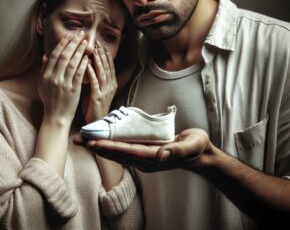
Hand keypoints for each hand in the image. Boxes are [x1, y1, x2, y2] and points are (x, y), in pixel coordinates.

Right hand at [38, 32, 87, 125]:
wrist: (56, 116)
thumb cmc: (50, 100)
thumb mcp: (43, 84)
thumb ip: (44, 69)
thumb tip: (45, 55)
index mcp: (46, 75)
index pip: (55, 55)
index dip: (63, 43)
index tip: (71, 35)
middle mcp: (53, 77)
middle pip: (64, 56)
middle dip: (73, 43)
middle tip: (81, 34)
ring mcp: (63, 84)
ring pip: (72, 63)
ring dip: (79, 51)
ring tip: (86, 43)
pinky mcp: (73, 90)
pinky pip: (78, 75)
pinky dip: (83, 65)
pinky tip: (88, 58)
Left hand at [73, 128, 211, 172]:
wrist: (199, 155)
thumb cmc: (196, 147)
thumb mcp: (193, 145)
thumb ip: (179, 150)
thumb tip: (162, 154)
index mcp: (155, 157)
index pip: (128, 152)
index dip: (110, 147)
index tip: (93, 142)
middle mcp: (146, 160)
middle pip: (118, 154)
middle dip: (97, 147)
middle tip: (79, 140)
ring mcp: (144, 158)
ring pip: (118, 153)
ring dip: (100, 146)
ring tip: (84, 140)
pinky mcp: (144, 154)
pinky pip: (124, 150)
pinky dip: (110, 145)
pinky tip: (102, 140)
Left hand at [83, 41, 116, 122]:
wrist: (97, 122)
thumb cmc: (94, 106)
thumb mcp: (98, 90)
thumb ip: (96, 79)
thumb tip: (89, 66)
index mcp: (111, 84)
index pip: (109, 66)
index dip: (106, 56)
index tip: (101, 46)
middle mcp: (110, 86)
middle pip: (108, 67)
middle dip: (102, 54)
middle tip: (97, 43)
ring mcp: (105, 91)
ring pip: (103, 72)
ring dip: (98, 61)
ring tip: (93, 50)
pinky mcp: (98, 97)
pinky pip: (95, 82)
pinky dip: (92, 73)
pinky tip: (87, 65)